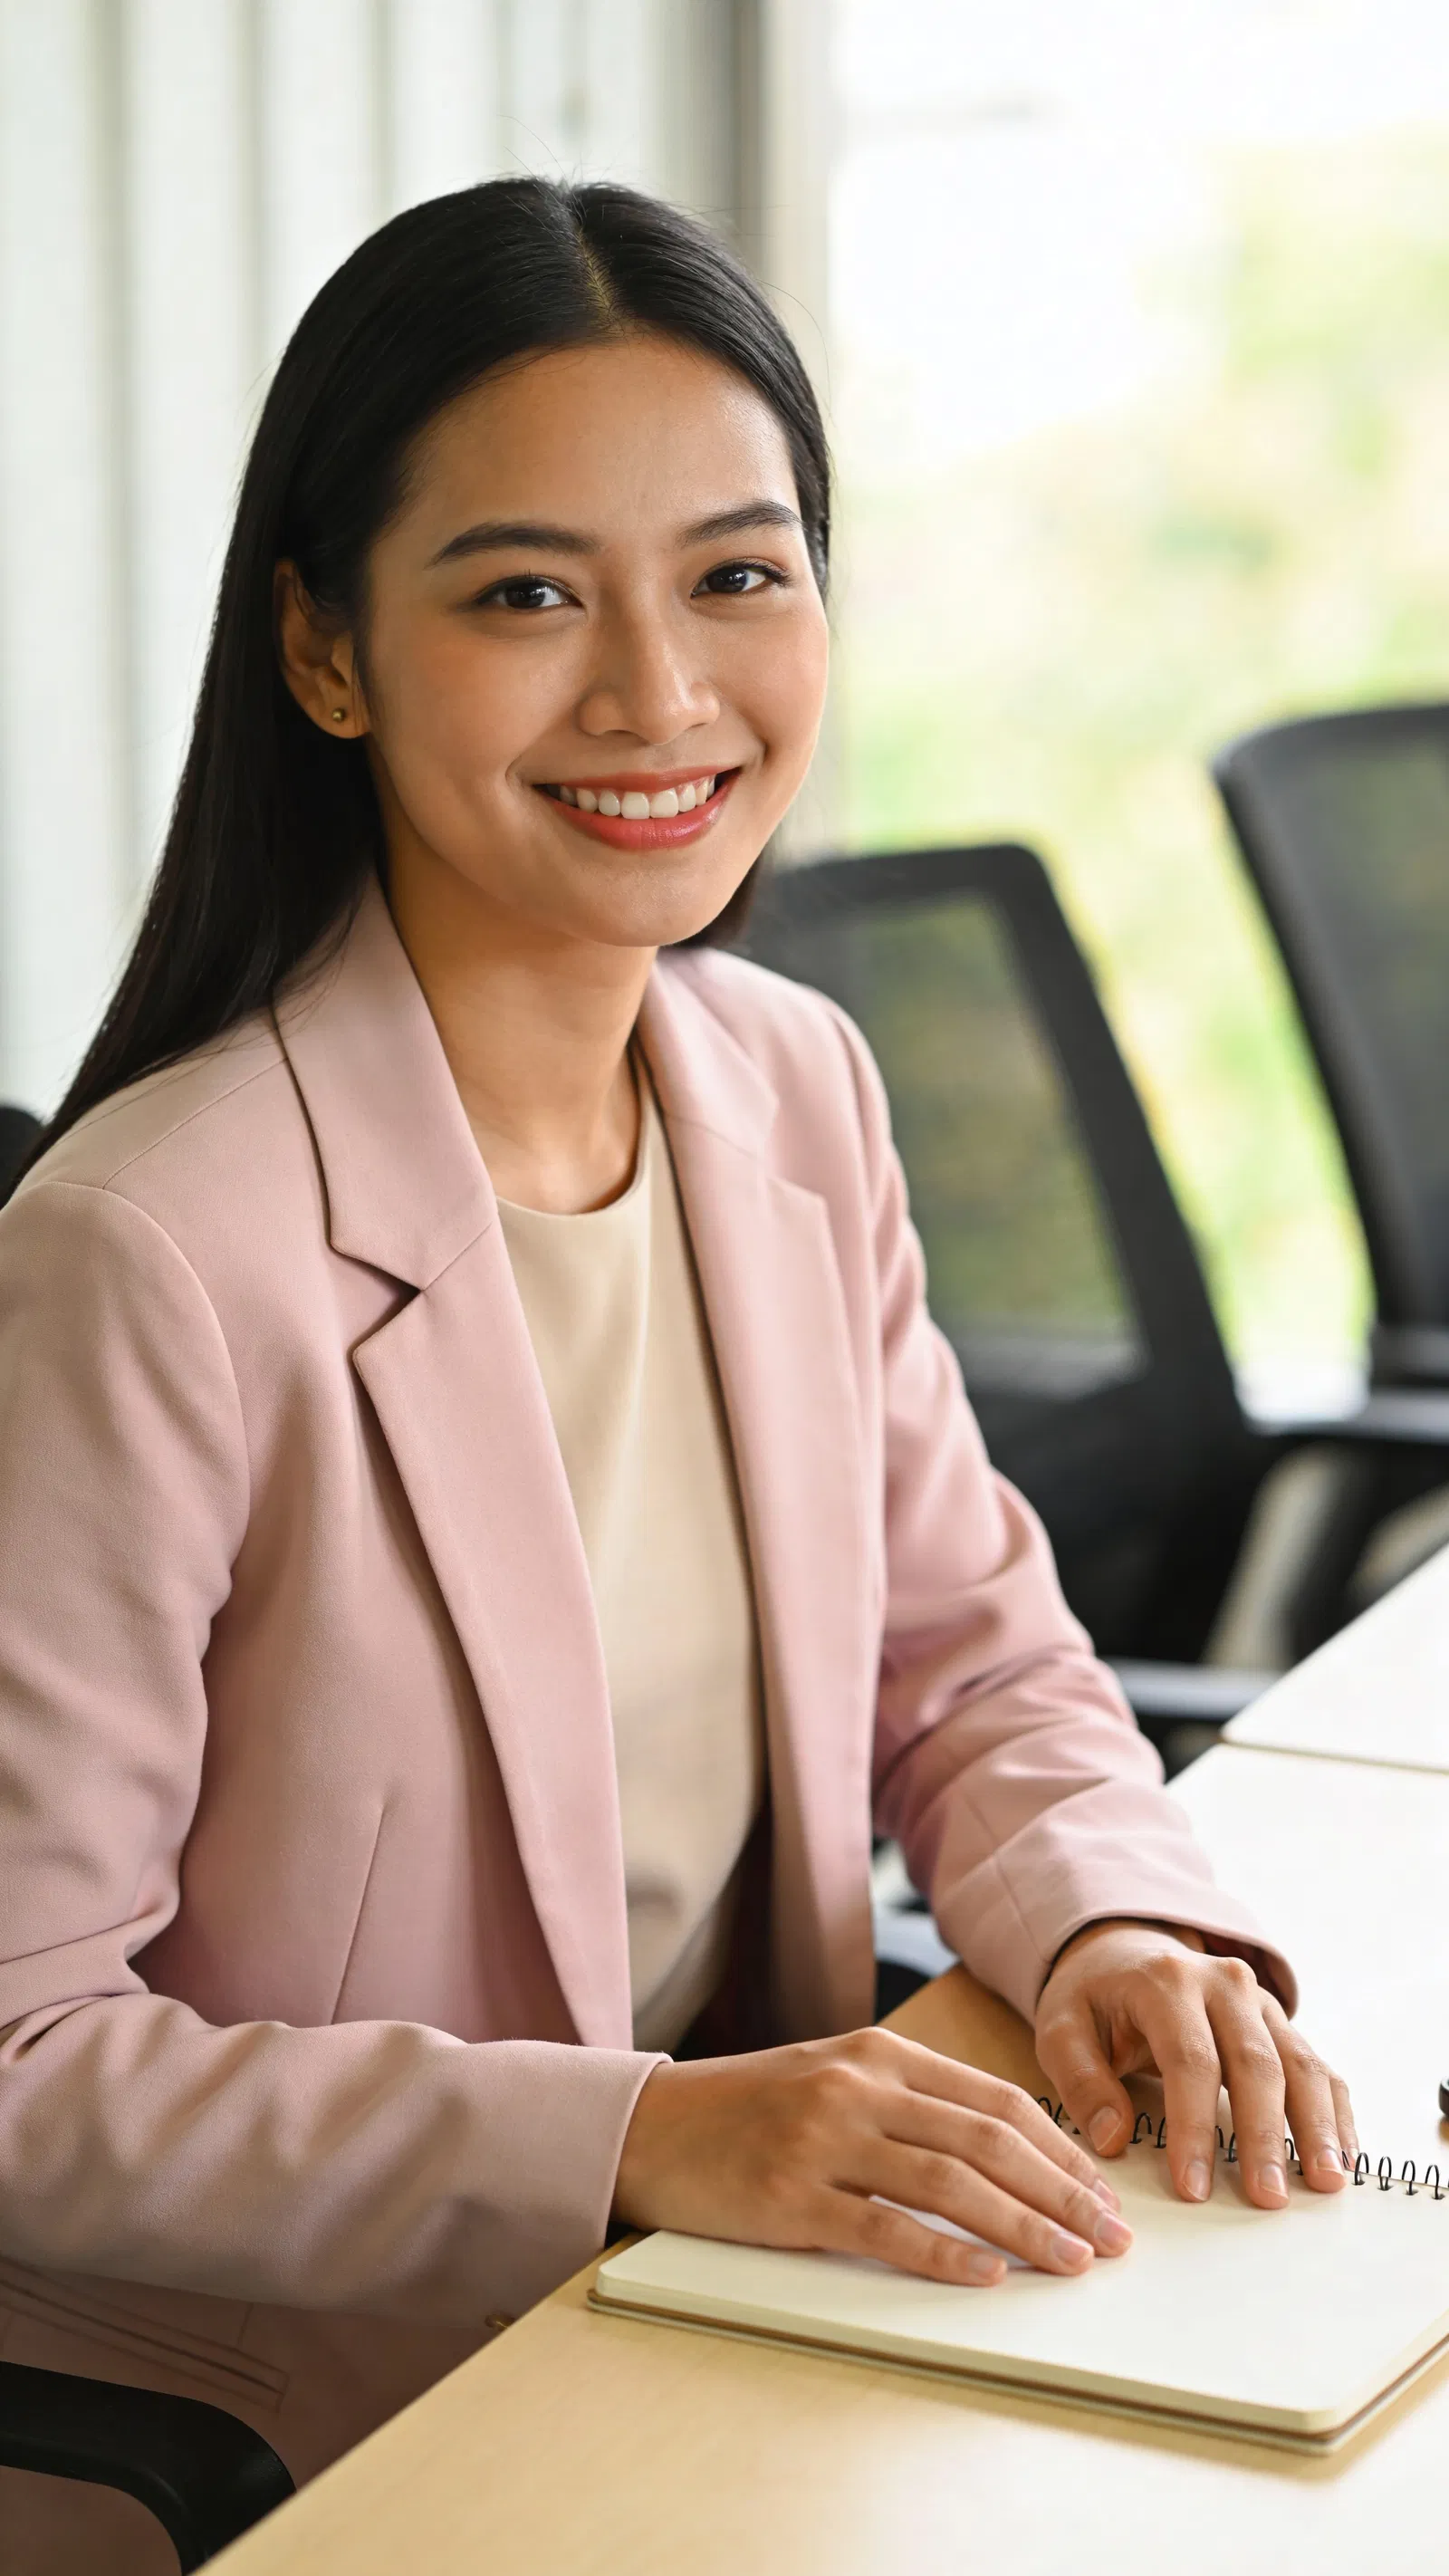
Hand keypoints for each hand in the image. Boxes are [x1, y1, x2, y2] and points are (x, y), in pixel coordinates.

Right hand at [612, 2027, 1134, 2286]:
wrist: (649, 2125)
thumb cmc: (749, 2109)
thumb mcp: (834, 2080)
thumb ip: (909, 2104)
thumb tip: (1008, 2156)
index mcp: (877, 2054)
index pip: (995, 2101)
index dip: (1061, 2150)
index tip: (1104, 2193)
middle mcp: (857, 2089)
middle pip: (987, 2141)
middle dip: (1063, 2193)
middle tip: (1111, 2239)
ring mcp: (822, 2141)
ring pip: (949, 2183)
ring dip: (1024, 2227)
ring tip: (1071, 2262)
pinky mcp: (789, 2198)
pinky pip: (883, 2229)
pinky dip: (943, 2254)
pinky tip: (986, 2275)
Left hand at [1034, 1919, 1357, 2208]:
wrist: (1126, 1951)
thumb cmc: (1093, 1999)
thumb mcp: (1061, 2028)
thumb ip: (1080, 2080)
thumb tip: (1113, 2139)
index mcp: (1167, 1982)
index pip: (1190, 2059)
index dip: (1194, 2127)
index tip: (1192, 2187)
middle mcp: (1224, 1984)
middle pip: (1255, 2063)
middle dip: (1264, 2135)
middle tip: (1267, 2198)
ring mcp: (1260, 2002)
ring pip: (1299, 2064)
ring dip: (1316, 2126)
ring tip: (1325, 2182)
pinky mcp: (1281, 2024)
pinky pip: (1318, 2066)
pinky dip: (1335, 2112)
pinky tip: (1341, 2155)